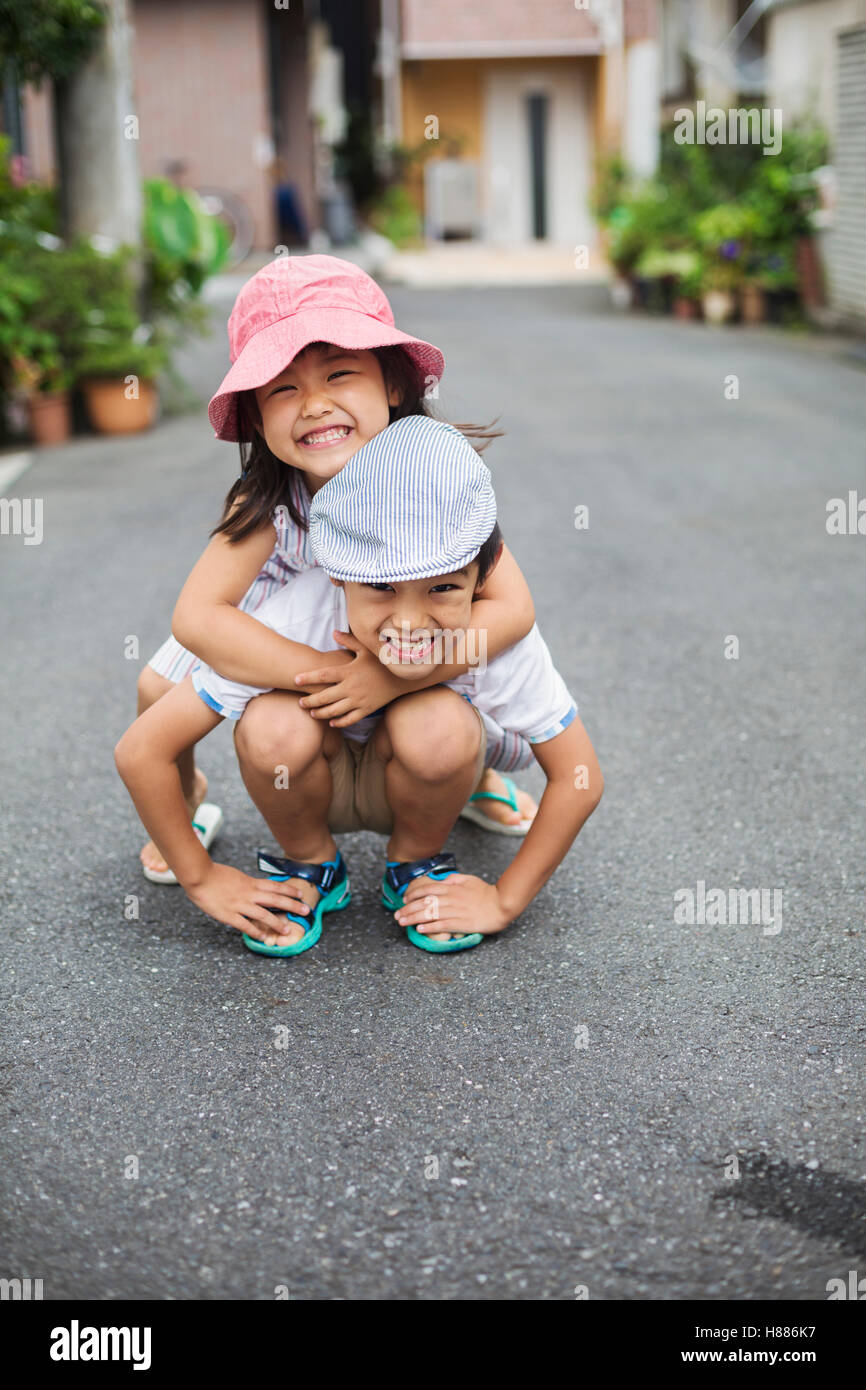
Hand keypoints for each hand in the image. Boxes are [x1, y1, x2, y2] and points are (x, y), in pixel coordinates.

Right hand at [184, 863, 310, 944]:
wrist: (199, 876)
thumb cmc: (214, 875)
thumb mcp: (236, 876)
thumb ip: (246, 884)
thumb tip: (255, 887)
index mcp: (250, 883)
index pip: (275, 886)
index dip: (289, 890)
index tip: (300, 893)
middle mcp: (249, 893)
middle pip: (276, 899)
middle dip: (292, 905)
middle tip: (306, 910)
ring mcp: (240, 905)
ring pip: (264, 915)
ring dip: (277, 923)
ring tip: (287, 930)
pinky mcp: (229, 915)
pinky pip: (245, 925)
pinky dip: (256, 932)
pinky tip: (263, 937)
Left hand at [294, 630, 402, 726]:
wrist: (403, 677)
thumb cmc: (383, 661)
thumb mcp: (366, 649)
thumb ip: (348, 641)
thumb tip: (333, 632)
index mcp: (349, 671)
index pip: (323, 675)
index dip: (308, 678)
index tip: (295, 679)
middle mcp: (351, 688)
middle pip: (324, 697)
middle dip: (310, 701)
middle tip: (300, 702)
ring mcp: (359, 700)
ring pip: (334, 711)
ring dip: (320, 713)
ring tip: (312, 713)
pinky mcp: (367, 709)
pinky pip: (350, 719)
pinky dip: (339, 722)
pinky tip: (331, 721)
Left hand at [395, 873, 511, 937]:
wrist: (501, 905)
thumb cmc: (486, 893)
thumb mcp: (468, 880)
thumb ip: (453, 879)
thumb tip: (441, 880)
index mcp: (451, 888)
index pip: (427, 889)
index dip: (413, 894)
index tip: (404, 899)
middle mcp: (450, 898)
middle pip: (424, 903)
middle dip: (408, 909)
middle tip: (397, 915)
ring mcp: (455, 911)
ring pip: (429, 914)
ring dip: (413, 918)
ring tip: (402, 923)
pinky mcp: (461, 923)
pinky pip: (442, 925)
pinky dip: (429, 927)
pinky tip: (420, 930)